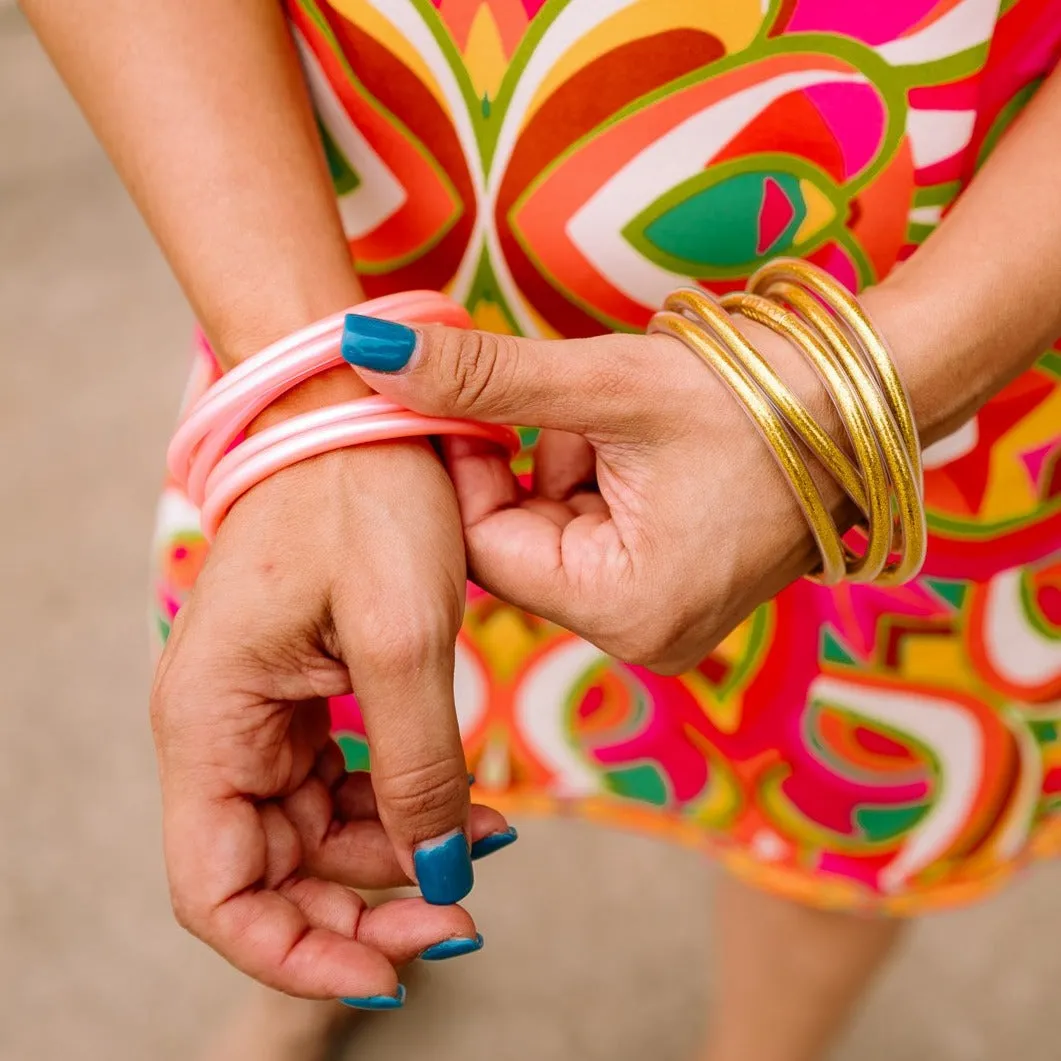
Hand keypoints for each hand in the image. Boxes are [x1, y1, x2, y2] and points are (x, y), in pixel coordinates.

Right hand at [151, 443, 509, 999]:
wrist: (357, 410)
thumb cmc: (364, 496)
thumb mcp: (405, 635)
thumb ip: (417, 764)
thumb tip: (436, 878)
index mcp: (213, 720)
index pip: (217, 889)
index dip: (294, 952)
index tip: (390, 971)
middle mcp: (220, 726)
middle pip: (272, 871)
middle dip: (363, 908)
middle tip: (462, 919)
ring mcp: (260, 709)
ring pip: (313, 832)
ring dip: (393, 855)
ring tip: (486, 844)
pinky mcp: (303, 688)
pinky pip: (340, 778)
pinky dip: (400, 802)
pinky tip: (467, 806)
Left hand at [340, 310, 876, 673]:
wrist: (873, 393)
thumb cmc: (762, 390)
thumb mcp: (608, 381)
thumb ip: (484, 373)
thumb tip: (367, 348)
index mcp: (626, 609)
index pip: (489, 548)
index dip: (467, 467)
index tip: (466, 395)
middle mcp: (643, 633)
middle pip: (520, 545)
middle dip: (527, 462)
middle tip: (558, 396)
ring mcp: (664, 616)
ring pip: (555, 534)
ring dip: (564, 463)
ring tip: (623, 416)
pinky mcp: (677, 586)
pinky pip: (597, 534)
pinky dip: (597, 478)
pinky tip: (641, 439)